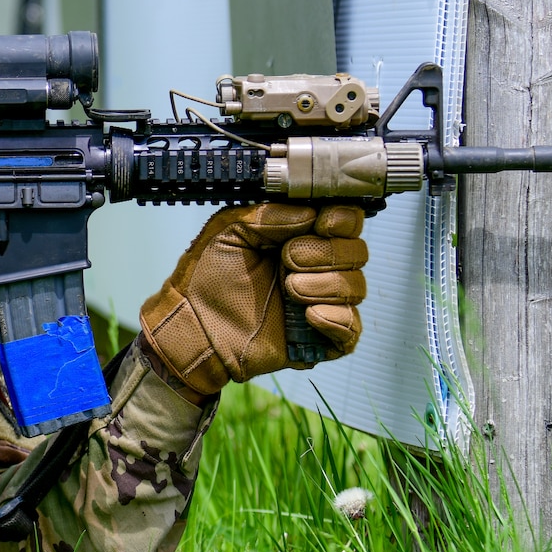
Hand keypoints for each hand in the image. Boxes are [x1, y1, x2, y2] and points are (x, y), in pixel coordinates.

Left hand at [137, 203, 367, 395]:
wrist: (194, 324)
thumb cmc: (208, 275)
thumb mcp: (230, 229)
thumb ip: (271, 215)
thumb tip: (312, 213)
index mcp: (301, 236)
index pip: (346, 221)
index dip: (343, 220)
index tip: (323, 223)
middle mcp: (318, 267)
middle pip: (357, 252)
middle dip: (325, 253)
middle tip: (287, 259)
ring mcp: (321, 302)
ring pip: (356, 287)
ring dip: (326, 285)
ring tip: (289, 288)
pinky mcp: (320, 337)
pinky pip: (352, 328)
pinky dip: (337, 319)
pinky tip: (309, 316)